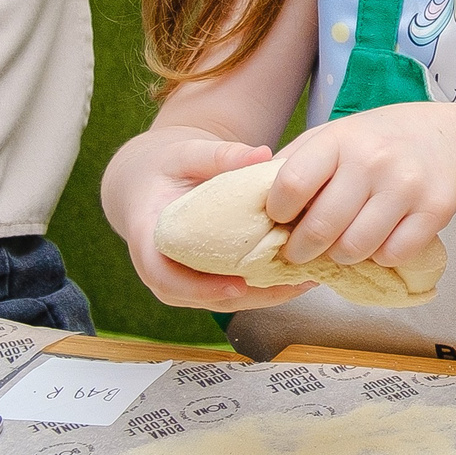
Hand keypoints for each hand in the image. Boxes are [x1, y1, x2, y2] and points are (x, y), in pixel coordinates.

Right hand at [108, 130, 290, 310]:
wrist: (150, 180)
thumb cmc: (166, 166)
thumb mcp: (186, 154)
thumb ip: (218, 155)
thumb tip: (262, 153)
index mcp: (148, 239)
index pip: (164, 276)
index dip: (199, 287)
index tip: (237, 286)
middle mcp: (162, 267)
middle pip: (201, 297)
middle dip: (249, 297)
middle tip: (294, 285)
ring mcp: (183, 276)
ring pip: (221, 301)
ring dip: (264, 296)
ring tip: (307, 282)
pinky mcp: (204, 276)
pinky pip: (233, 291)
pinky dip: (265, 287)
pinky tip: (300, 276)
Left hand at [264, 102, 455, 270]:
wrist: (449, 138)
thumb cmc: (377, 142)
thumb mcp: (333, 138)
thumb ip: (294, 165)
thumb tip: (249, 203)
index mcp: (339, 140)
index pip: (291, 185)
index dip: (276, 212)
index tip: (279, 219)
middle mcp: (373, 161)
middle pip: (320, 228)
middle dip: (301, 250)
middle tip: (299, 252)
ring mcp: (407, 185)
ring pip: (355, 248)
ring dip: (340, 257)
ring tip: (339, 248)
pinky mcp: (436, 209)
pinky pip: (393, 254)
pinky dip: (379, 257)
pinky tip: (377, 243)